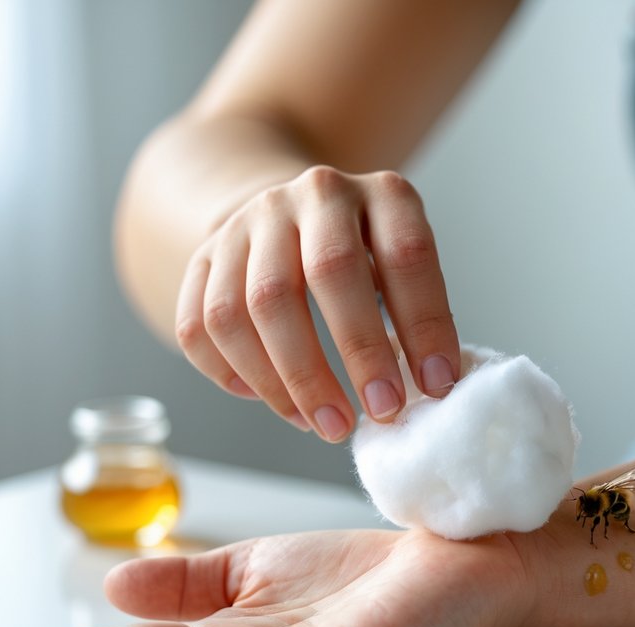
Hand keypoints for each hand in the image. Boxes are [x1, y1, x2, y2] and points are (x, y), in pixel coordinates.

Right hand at [176, 165, 460, 440]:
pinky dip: (233, 375)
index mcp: (382, 194)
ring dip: (291, 380)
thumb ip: (419, 316)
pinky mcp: (204, 255)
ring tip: (327, 425)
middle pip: (328, 272)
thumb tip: (433, 386)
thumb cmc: (369, 258)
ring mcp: (251, 221)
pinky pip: (199, 325)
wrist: (292, 212)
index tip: (436, 384)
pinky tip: (277, 403)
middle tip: (381, 412)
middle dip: (359, 353)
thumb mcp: (408, 267)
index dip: (424, 324)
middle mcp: (315, 195)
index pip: (407, 254)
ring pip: (251, 307)